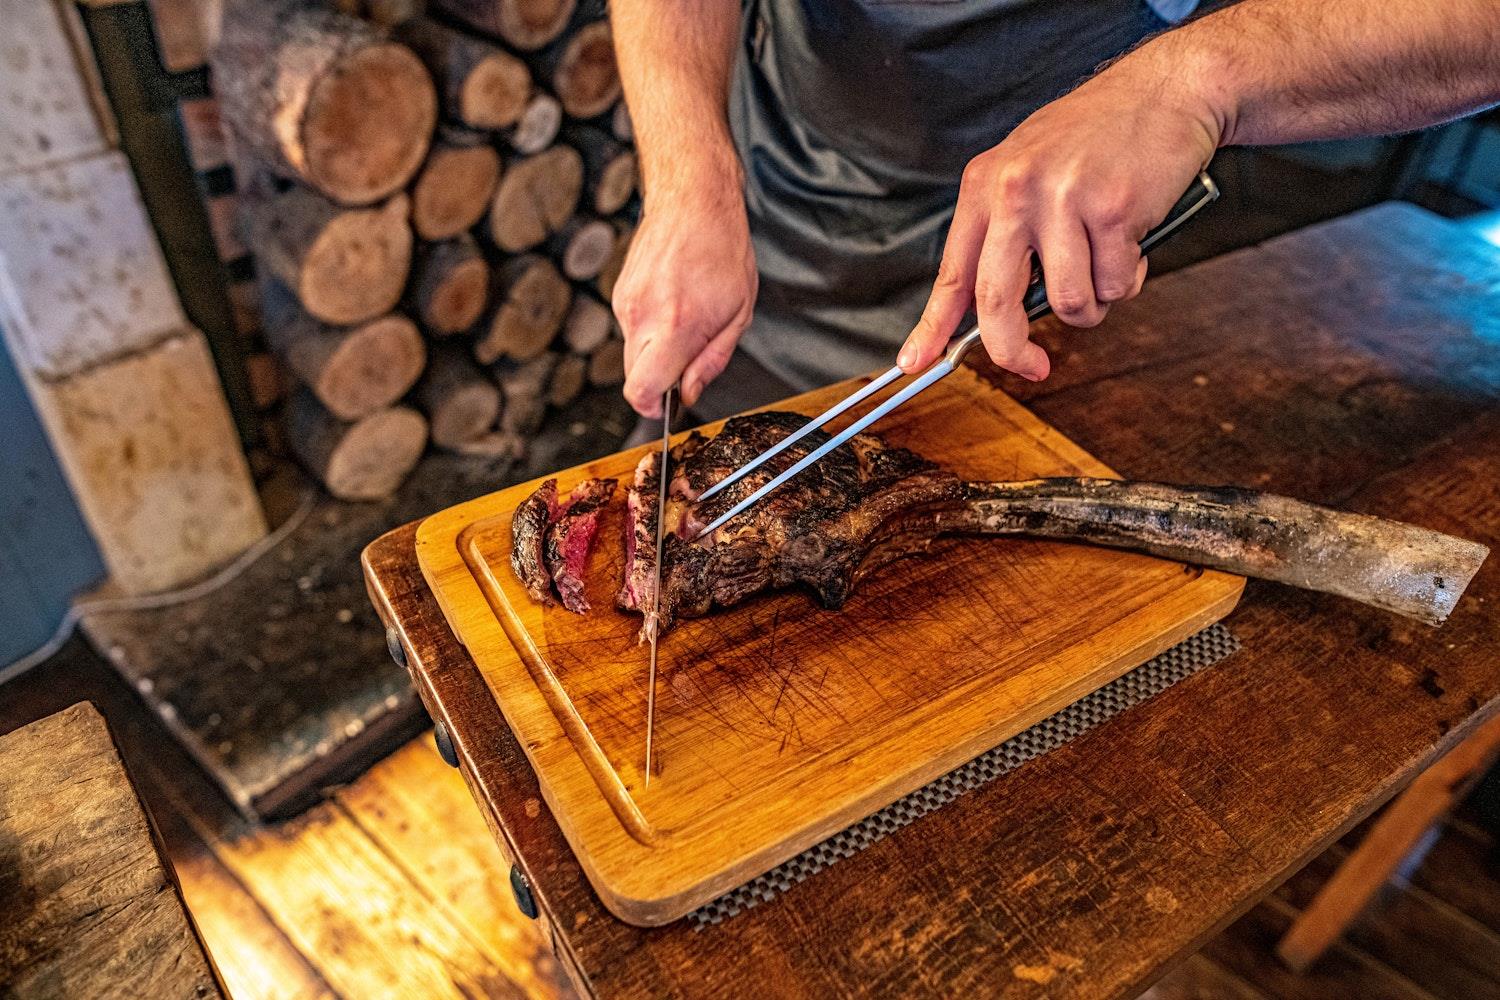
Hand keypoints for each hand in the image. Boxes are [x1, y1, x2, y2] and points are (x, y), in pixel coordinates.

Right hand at [615, 186, 757, 417]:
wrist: (692, 200)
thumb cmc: (723, 251)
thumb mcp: (738, 313)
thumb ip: (711, 361)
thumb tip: (688, 393)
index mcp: (675, 327)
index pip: (640, 390)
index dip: (651, 408)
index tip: (664, 407)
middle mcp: (642, 317)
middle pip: (633, 378)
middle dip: (657, 380)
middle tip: (687, 359)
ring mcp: (625, 304)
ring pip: (633, 352)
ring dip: (656, 349)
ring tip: (686, 316)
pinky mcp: (619, 293)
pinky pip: (632, 328)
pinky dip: (650, 327)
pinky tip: (673, 300)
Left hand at [898, 53, 1221, 380]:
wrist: (1166, 90)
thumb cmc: (1099, 138)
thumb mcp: (1029, 170)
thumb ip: (1005, 233)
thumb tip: (991, 311)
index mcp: (985, 184)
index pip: (952, 272)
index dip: (932, 326)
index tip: (914, 362)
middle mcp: (1015, 191)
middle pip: (998, 302)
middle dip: (1014, 349)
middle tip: (1033, 366)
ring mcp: (1062, 199)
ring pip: (1071, 303)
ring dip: (1096, 301)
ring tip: (1108, 259)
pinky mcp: (1111, 209)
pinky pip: (1118, 284)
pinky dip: (1132, 275)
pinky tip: (1134, 237)